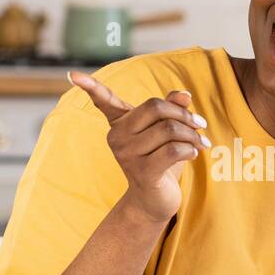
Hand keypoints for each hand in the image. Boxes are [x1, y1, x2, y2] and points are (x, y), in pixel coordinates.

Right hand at [69, 71, 210, 223]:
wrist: (154, 200)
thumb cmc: (160, 160)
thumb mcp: (165, 131)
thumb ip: (172, 109)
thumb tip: (184, 94)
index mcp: (119, 123)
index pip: (104, 100)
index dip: (91, 86)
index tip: (73, 74)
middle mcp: (117, 136)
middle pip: (156, 107)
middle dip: (184, 114)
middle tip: (200, 124)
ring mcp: (127, 155)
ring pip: (169, 130)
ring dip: (192, 135)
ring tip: (201, 142)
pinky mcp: (142, 171)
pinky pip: (173, 150)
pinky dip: (190, 149)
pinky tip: (194, 153)